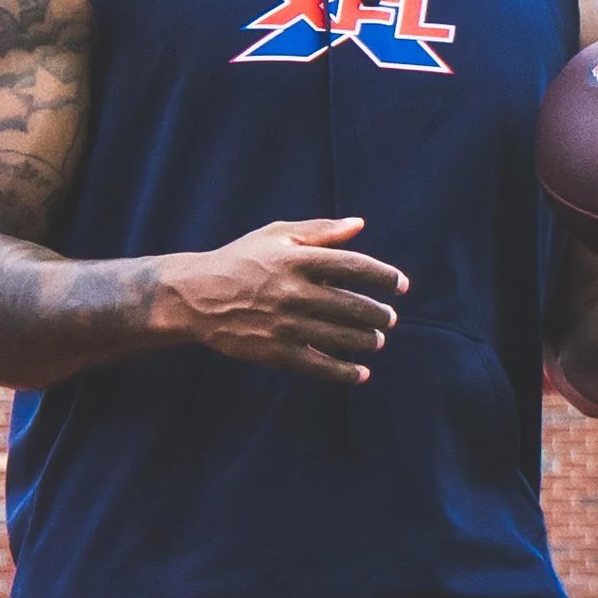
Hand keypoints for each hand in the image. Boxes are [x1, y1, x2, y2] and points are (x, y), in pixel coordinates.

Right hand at [161, 217, 407, 382]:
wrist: (196, 297)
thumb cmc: (241, 260)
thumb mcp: (276, 235)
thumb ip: (320, 230)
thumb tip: (359, 224)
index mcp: (297, 259)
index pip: (353, 266)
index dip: (383, 276)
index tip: (401, 285)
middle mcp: (293, 292)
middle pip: (352, 305)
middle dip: (378, 314)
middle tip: (389, 318)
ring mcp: (285, 324)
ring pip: (341, 336)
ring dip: (367, 341)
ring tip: (377, 340)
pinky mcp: (275, 352)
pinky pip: (319, 365)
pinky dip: (344, 372)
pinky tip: (361, 373)